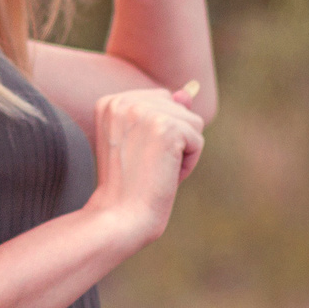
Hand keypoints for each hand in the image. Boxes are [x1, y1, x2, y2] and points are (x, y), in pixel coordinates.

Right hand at [84, 85, 206, 248]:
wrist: (119, 216)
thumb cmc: (129, 186)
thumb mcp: (142, 143)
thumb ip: (164, 111)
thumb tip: (189, 91)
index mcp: (110, 102)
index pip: (161, 101)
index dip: (158, 135)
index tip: (134, 157)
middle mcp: (123, 101)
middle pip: (178, 108)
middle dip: (172, 141)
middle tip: (144, 166)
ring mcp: (144, 111)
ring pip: (191, 123)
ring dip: (181, 152)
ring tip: (154, 170)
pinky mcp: (166, 127)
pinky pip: (198, 140)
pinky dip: (188, 164)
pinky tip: (164, 175)